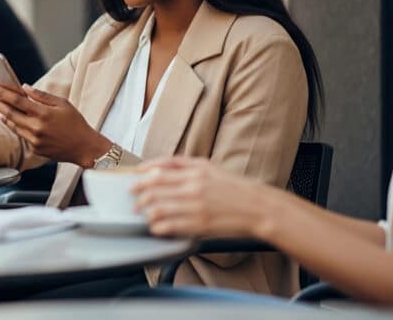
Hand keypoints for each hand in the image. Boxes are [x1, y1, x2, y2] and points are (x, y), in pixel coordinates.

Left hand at [0, 84, 110, 167]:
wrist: (84, 147)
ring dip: (4, 116)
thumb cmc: (75, 123)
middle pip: (11, 114)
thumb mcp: (62, 104)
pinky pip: (22, 135)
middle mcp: (37, 128)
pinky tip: (11, 120)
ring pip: (14, 126)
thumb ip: (42, 96)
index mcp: (44, 114)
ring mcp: (35, 140)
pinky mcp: (35, 149)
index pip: (18, 101)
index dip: (4, 94)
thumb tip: (25, 88)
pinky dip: (16, 126)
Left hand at [132, 157, 270, 238]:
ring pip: (158, 210)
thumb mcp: (210, 167)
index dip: (140, 180)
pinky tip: (157, 228)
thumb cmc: (235, 187)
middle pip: (154, 192)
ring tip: (146, 217)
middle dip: (140, 198)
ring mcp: (196, 207)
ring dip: (147, 214)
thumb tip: (157, 167)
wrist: (259, 208)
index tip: (132, 184)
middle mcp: (194, 188)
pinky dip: (159, 228)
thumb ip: (184, 164)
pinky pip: (170, 227)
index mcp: (195, 172)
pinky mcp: (201, 225)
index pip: (158, 174)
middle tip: (135, 204)